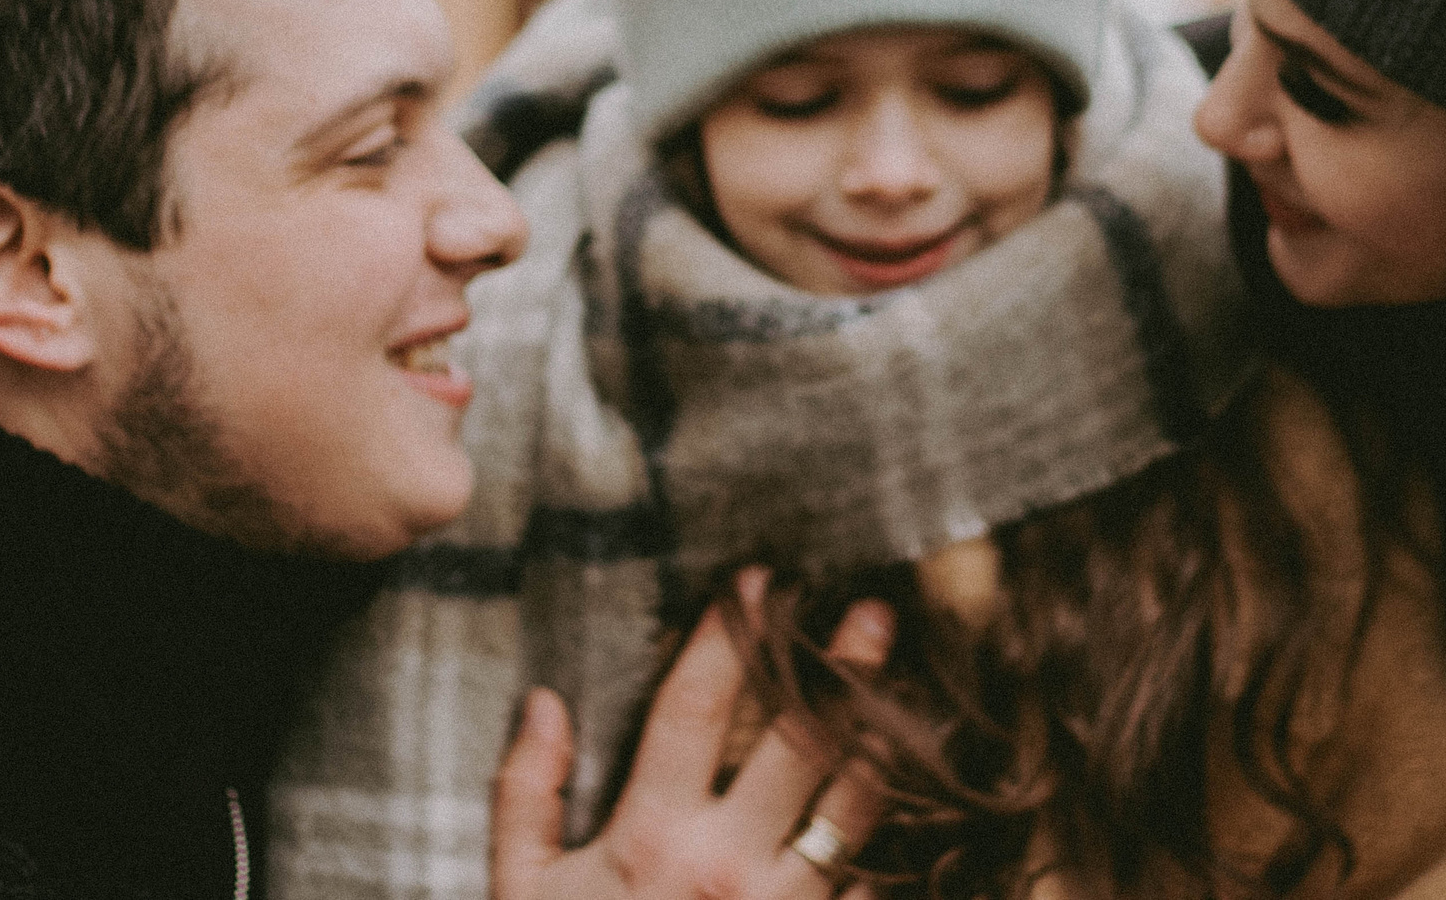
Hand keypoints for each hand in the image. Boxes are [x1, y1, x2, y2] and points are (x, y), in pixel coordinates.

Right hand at [491, 568, 895, 899]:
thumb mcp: (518, 895)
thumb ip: (525, 796)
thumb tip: (543, 699)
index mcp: (650, 837)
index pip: (693, 706)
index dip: (726, 634)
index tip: (755, 577)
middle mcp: (725, 867)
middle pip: (796, 741)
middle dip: (836, 667)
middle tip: (876, 608)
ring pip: (855, 810)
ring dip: (885, 743)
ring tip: (913, 691)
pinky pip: (873, 891)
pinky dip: (899, 846)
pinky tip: (926, 802)